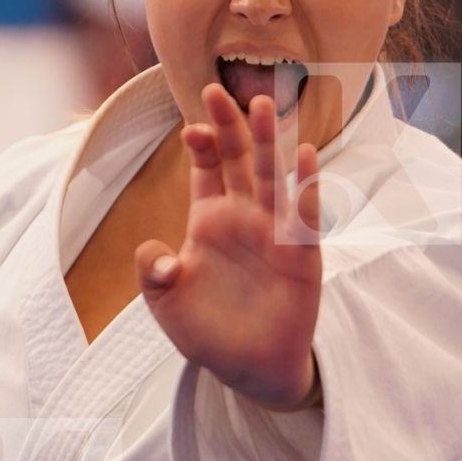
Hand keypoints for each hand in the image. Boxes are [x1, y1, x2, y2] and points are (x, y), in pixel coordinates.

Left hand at [134, 84, 322, 411]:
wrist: (249, 369)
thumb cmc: (207, 332)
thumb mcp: (167, 304)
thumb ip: (154, 274)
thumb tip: (154, 252)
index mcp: (210, 221)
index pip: (207, 169)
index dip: (201, 145)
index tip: (190, 127)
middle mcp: (244, 218)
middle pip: (238, 161)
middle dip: (229, 127)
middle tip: (216, 91)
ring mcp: (275, 233)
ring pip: (272, 177)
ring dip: (268, 142)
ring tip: (264, 105)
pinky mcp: (301, 254)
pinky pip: (305, 215)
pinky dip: (307, 186)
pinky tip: (306, 155)